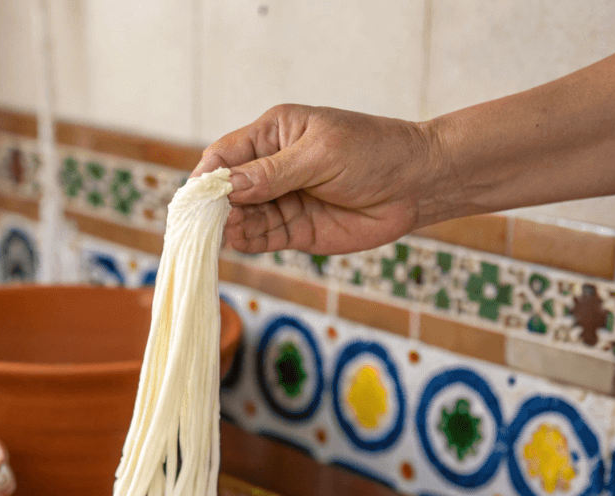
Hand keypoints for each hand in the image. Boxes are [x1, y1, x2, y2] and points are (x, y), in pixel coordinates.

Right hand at [193, 105, 441, 255]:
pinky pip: (260, 237)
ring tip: (224, 231)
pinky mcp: (294, 230)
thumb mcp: (321, 155)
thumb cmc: (375, 153)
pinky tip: (237, 241)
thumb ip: (272, 173)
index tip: (196, 196)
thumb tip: (227, 186)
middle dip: (214, 205)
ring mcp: (282, 200)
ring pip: (240, 216)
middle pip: (226, 189)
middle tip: (205, 221)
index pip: (226, 154)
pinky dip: (246, 241)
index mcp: (274, 134)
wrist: (418, 185)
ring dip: (229, 225)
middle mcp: (271, 167)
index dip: (207, 175)